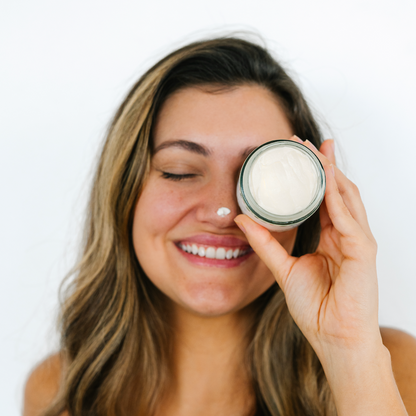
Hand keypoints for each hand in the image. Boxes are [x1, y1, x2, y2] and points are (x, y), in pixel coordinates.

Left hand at [235, 138, 381, 359]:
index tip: (295, 155)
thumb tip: (241, 219)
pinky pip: (349, 216)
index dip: (310, 176)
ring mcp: (358, 240)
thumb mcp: (283, 267)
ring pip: (346, 196)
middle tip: (304, 142)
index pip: (323, 199)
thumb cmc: (316, 307)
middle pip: (336, 190)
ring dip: (331, 170)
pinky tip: (325, 177)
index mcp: (331, 238)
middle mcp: (347, 234)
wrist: (334, 338)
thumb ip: (265, 242)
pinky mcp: (362, 250)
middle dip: (322, 164)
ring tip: (316, 149)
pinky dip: (336, 195)